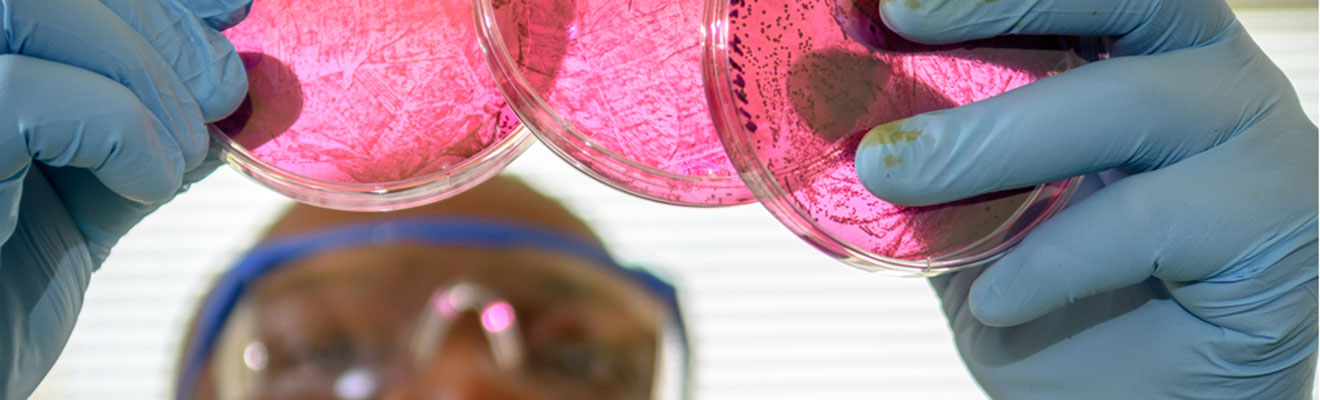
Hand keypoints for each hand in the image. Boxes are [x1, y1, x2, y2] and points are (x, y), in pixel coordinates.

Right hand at [0, 0, 249, 395]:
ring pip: (34, 11)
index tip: (230, 9)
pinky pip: (25, 98)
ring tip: (179, 149)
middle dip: (157, 28)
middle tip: (221, 88)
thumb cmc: (7, 282)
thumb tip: (226, 74)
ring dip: (143, 75)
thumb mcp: (93, 183)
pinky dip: (116, 128)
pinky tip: (143, 181)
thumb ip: (144, 123)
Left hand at [854, 1, 1316, 397]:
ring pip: (1131, 105)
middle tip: (898, 26)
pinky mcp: (1279, 230)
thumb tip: (841, 111)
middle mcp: (1216, 84)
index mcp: (1148, 60)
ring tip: (893, 175)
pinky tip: (995, 298)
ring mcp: (1262, 147)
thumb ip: (941, 166)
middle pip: (1130, 4)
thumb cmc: (1060, 312)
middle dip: (1003, 8)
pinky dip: (1056, 256)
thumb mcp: (980, 226)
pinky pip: (1152, 219)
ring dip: (994, 137)